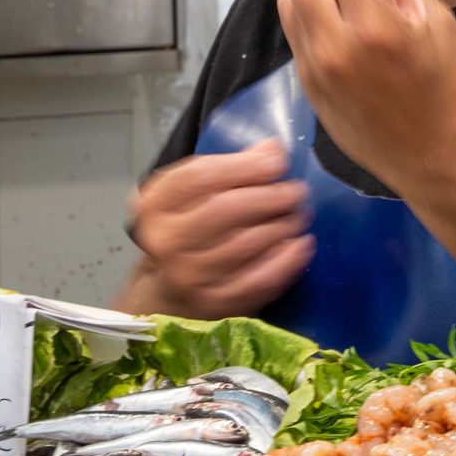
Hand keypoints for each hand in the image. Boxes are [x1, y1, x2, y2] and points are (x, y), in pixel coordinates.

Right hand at [125, 140, 312, 318]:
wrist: (169, 290)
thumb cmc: (186, 231)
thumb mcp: (192, 195)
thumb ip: (229, 169)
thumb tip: (273, 150)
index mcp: (155, 205)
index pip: (201, 177)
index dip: (245, 166)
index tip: (278, 161)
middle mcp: (165, 241)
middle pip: (226, 209)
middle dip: (270, 196)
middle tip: (295, 192)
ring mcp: (188, 276)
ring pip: (247, 244)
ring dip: (282, 226)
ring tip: (297, 216)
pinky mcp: (214, 304)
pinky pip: (260, 280)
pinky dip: (287, 261)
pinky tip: (300, 245)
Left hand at [277, 0, 455, 194]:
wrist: (431, 154)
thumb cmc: (444, 85)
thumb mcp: (440, 21)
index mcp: (377, 28)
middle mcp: (337, 46)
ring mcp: (315, 68)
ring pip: (287, 0)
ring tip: (340, 1)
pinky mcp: (305, 84)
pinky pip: (293, 32)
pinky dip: (309, 18)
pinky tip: (335, 28)